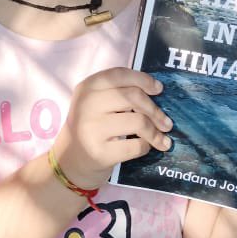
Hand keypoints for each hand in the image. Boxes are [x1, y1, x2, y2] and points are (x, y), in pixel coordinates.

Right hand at [53, 67, 172, 189]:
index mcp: (87, 87)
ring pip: (138, 122)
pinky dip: (146, 146)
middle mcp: (87, 104)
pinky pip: (136, 146)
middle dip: (155, 111)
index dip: (144, 79)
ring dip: (155, 132)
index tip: (159, 89)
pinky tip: (146, 148)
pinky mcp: (99, 152)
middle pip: (133, 97)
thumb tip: (156, 92)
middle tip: (167, 123)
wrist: (69, 162)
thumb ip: (118, 93)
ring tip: (163, 140)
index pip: (120, 75)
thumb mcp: (95, 104)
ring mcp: (92, 129)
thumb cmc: (91, 128)